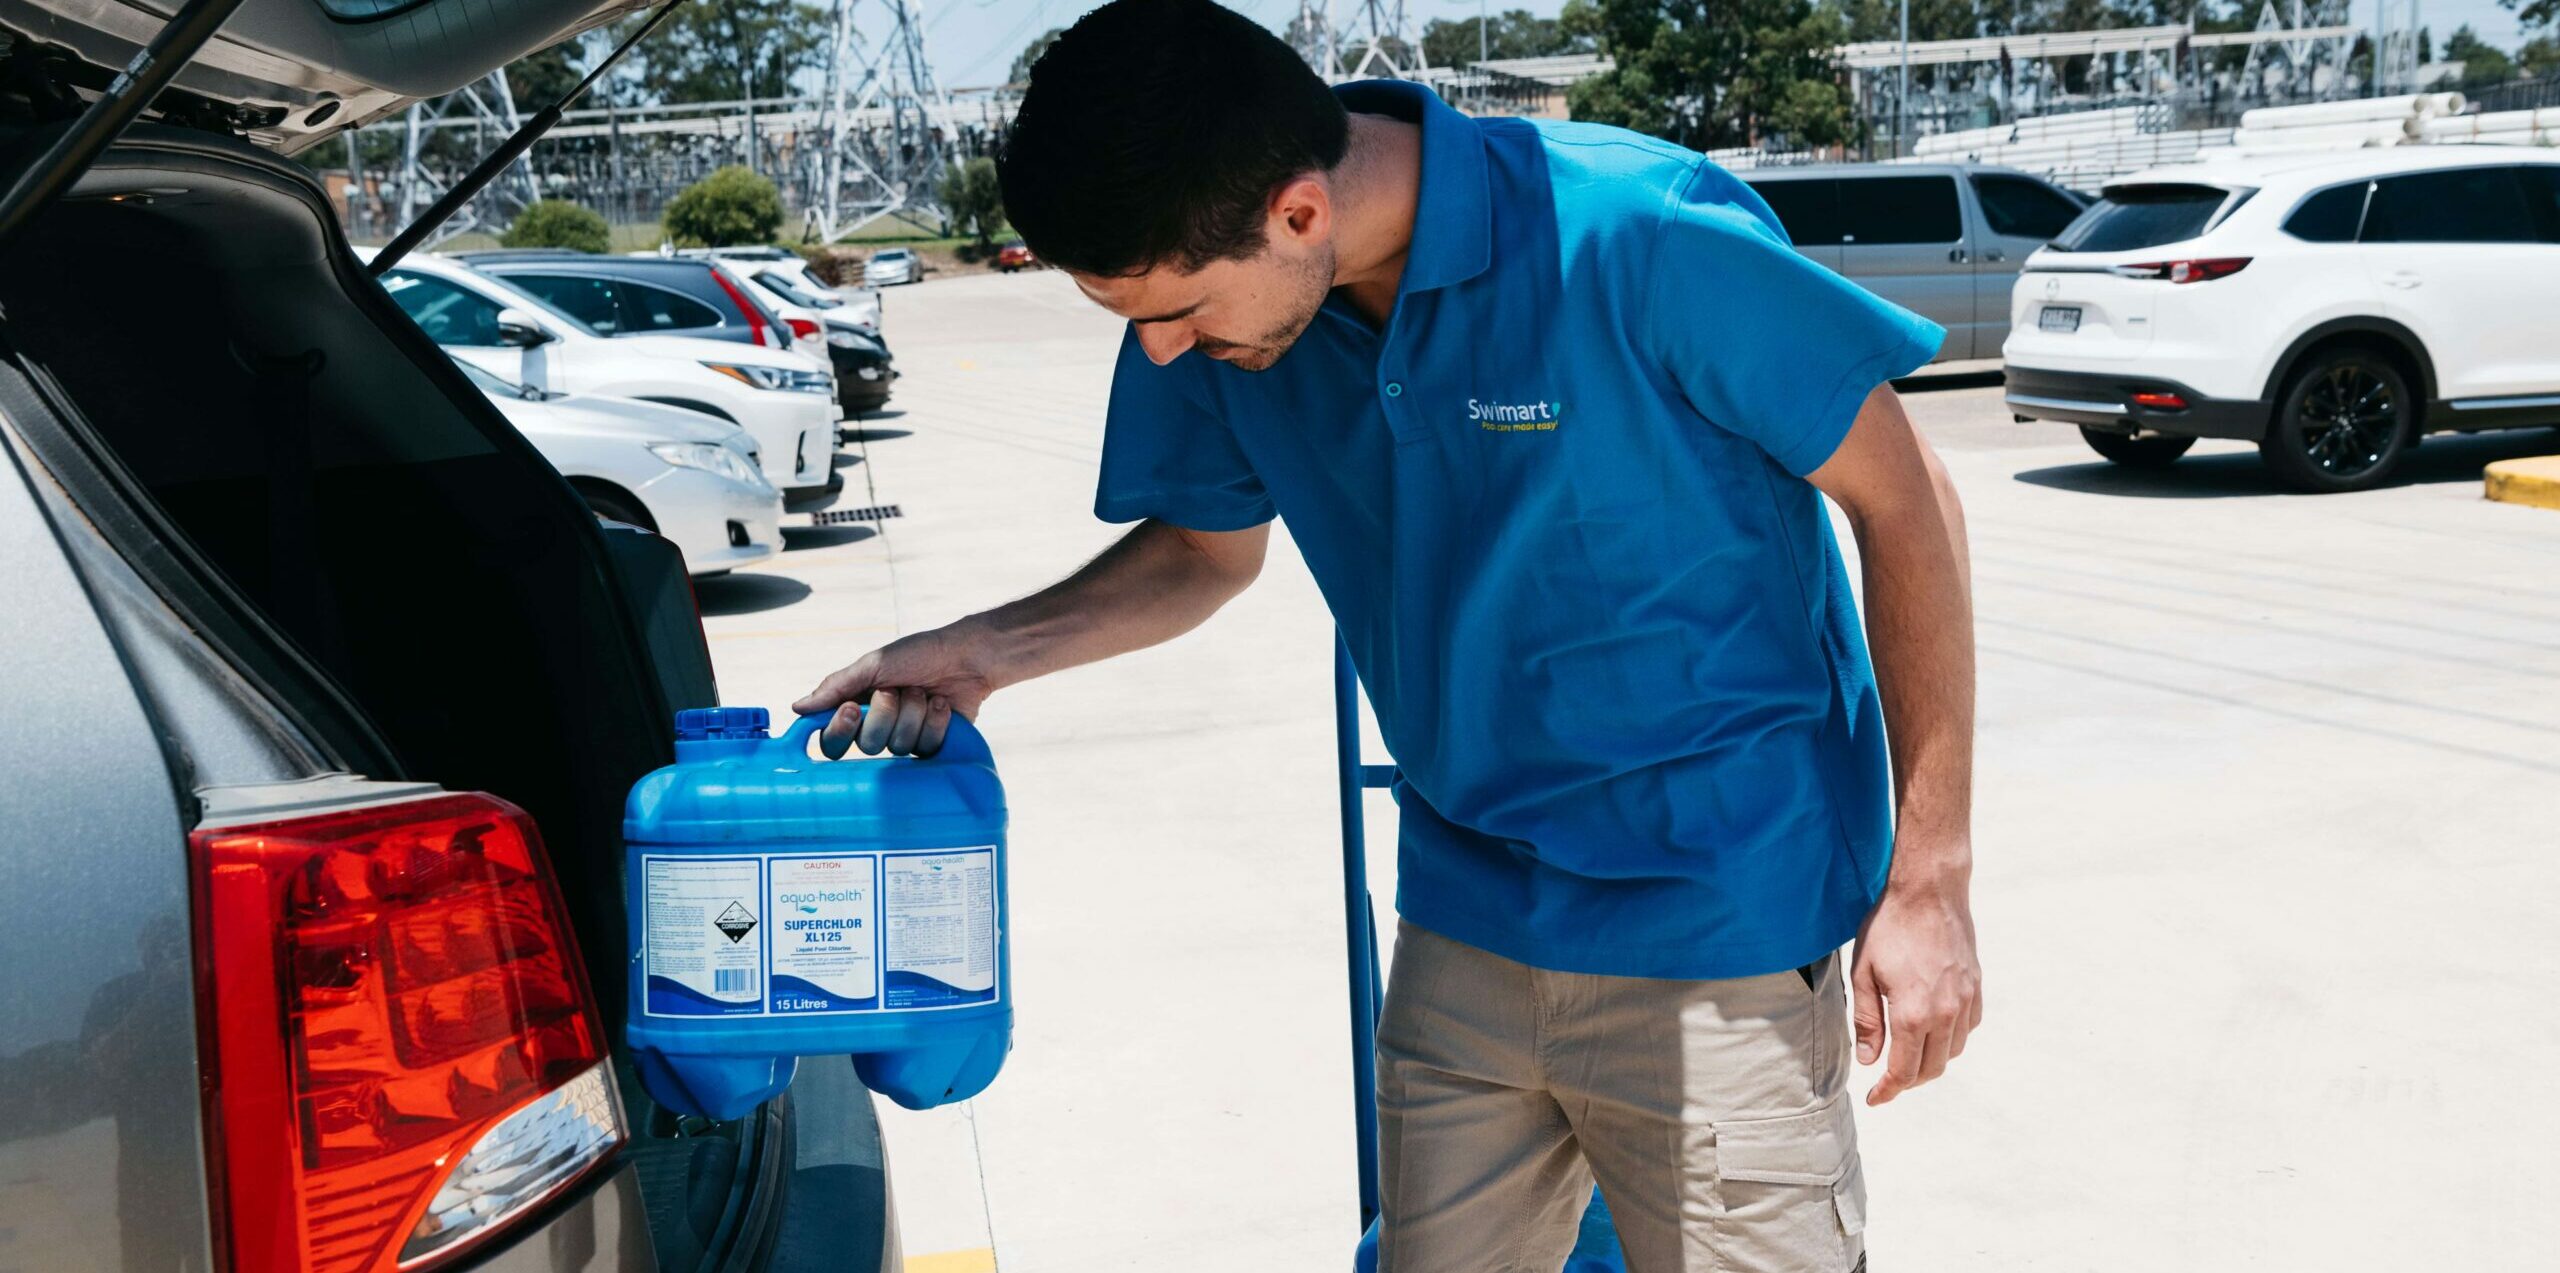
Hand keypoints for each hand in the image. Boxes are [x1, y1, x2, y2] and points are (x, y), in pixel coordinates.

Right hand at [792, 621, 1000, 757]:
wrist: (966, 656)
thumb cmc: (918, 655)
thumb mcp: (873, 665)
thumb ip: (835, 687)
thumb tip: (797, 707)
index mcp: (857, 708)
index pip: (833, 741)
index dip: (840, 731)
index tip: (851, 709)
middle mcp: (878, 727)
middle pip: (868, 745)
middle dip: (886, 713)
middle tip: (898, 690)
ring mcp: (906, 738)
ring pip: (899, 746)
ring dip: (913, 712)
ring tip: (924, 692)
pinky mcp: (933, 745)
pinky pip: (926, 747)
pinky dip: (935, 721)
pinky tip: (941, 704)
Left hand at [1850, 853, 1981, 1105]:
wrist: (1929, 890)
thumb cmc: (1889, 927)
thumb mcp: (1863, 973)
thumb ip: (1867, 1021)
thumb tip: (1868, 1060)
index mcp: (1914, 1014)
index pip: (1904, 1071)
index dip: (1888, 1091)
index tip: (1875, 1099)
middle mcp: (1946, 1013)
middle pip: (1931, 1069)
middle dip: (1908, 1082)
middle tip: (1887, 1082)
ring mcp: (1966, 1001)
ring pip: (1952, 1051)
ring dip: (1930, 1062)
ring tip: (1907, 1057)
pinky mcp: (1976, 988)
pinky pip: (1968, 1028)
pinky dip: (1950, 1040)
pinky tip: (1932, 1031)